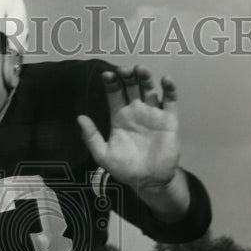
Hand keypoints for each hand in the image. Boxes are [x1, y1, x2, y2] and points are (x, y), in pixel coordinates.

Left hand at [77, 66, 180, 194]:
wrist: (149, 181)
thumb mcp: (103, 155)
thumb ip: (91, 137)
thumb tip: (80, 117)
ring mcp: (153, 114)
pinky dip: (169, 89)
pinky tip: (165, 80)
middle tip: (123, 69)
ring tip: (140, 69)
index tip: (106, 75)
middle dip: (127, 76)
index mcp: (119, 117)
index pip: (114, 94)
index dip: (111, 83)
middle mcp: (136, 111)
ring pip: (150, 89)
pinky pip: (170, 100)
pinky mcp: (169, 119)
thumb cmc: (124, 168)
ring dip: (145, 78)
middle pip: (131, 87)